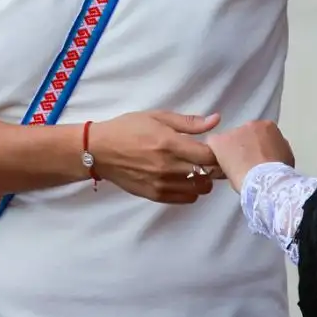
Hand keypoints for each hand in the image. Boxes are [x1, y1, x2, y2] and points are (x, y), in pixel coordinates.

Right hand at [88, 111, 221, 203]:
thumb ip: (189, 122)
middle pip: (208, 174)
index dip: (218, 152)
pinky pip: (186, 199)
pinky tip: (184, 179)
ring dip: (203, 179)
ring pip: (200, 189)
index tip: (214, 147)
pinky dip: (191, 190)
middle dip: (213, 167)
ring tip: (196, 170)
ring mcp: (162, 184)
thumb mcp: (158, 117)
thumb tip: (216, 120)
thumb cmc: (127, 129)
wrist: (99, 151)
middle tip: (208, 159)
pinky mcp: (155, 195)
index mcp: (170, 144)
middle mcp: (168, 167)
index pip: (209, 156)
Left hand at [207, 121, 294, 191]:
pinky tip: (222, 167)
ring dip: (230, 152)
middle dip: (242, 147)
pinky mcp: (219, 141)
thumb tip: (272, 149)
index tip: (256, 157)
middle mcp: (250, 125)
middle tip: (245, 163)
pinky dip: (216, 155)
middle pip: (242, 135)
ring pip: (228, 141)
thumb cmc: (278, 171)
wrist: (265, 180)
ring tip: (235, 169)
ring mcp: (233, 132)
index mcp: (267, 126)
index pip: (258, 133)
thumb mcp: (286, 156)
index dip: (256, 146)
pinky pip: (213, 146)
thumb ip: (277, 147)